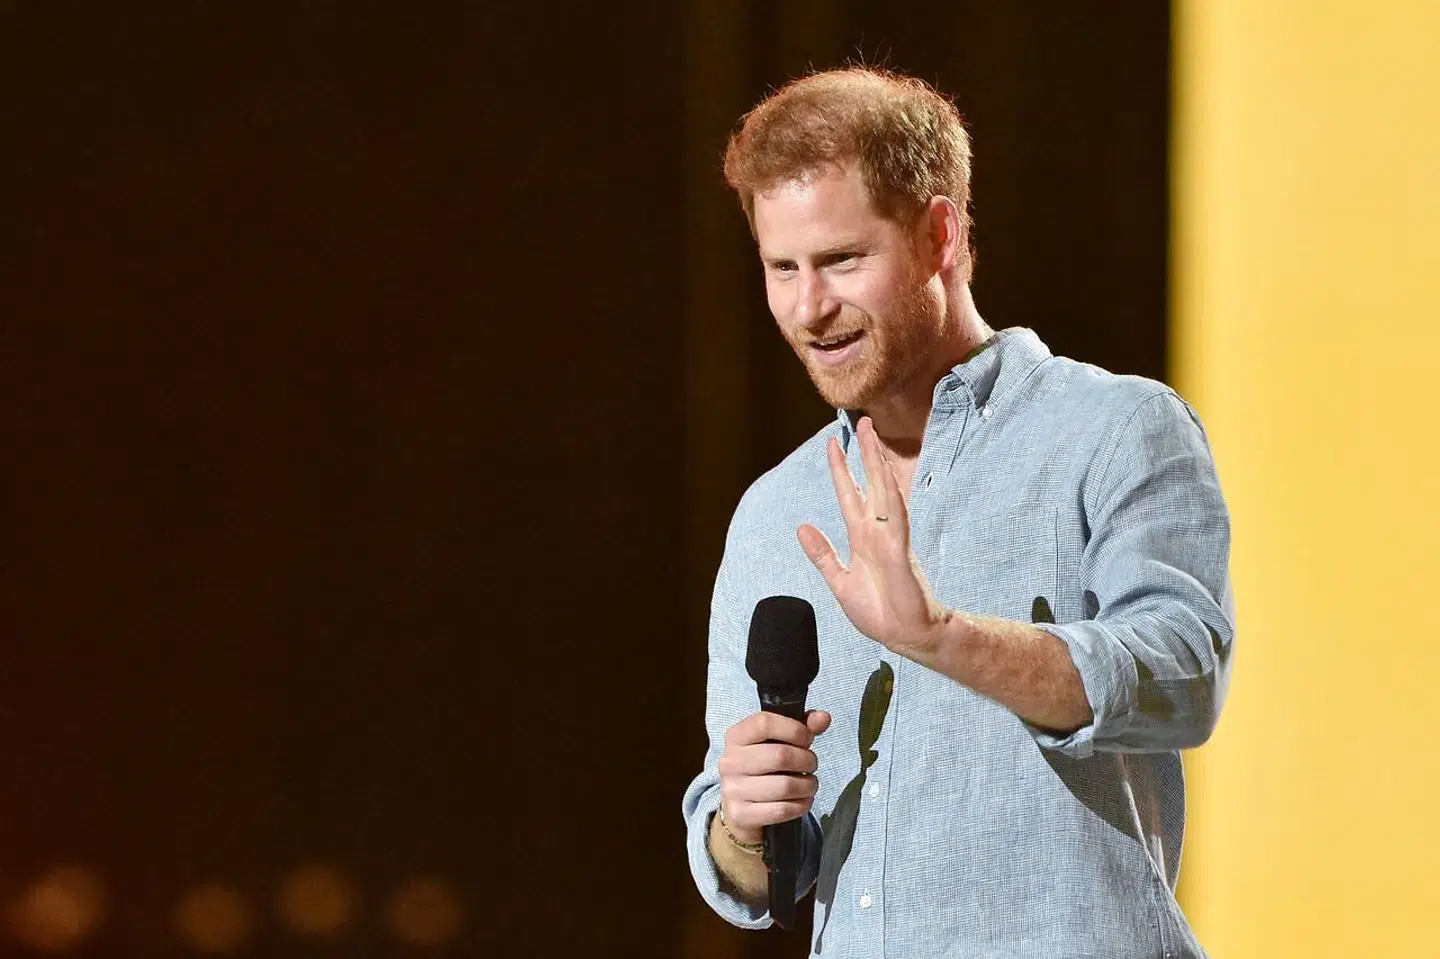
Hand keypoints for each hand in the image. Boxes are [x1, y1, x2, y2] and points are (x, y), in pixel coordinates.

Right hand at [717, 710, 831, 843]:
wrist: (740, 807)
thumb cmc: (764, 767)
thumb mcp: (778, 742)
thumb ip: (802, 727)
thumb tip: (823, 717)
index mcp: (736, 736)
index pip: (765, 723)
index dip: (794, 729)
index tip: (807, 739)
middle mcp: (730, 761)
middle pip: (780, 756)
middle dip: (807, 760)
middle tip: (811, 764)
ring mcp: (733, 789)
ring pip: (785, 786)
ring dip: (807, 786)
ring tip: (809, 784)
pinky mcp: (741, 814)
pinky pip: (782, 810)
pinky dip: (801, 805)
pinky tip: (802, 800)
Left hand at [797, 416, 948, 655]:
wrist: (905, 636)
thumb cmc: (879, 612)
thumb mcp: (840, 581)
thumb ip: (822, 555)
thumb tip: (802, 527)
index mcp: (861, 538)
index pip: (849, 494)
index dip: (841, 469)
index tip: (833, 444)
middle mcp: (877, 531)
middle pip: (870, 483)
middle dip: (865, 453)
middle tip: (861, 422)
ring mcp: (890, 538)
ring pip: (884, 492)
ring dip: (877, 463)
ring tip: (871, 436)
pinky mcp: (899, 551)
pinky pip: (895, 517)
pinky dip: (889, 495)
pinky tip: (883, 474)